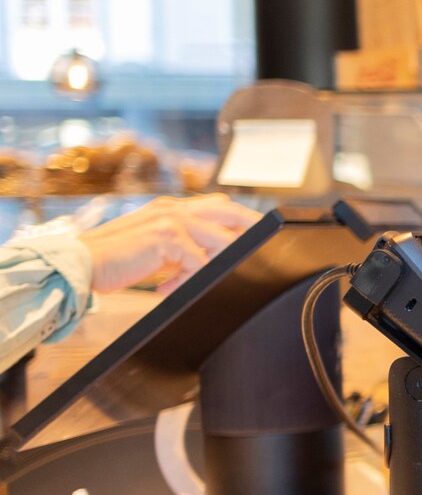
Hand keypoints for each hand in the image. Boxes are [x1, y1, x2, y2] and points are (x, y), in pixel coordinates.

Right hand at [79, 193, 261, 292]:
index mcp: (170, 207)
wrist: (79, 264)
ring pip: (218, 241)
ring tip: (213, 280)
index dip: (241, 218)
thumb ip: (181, 248)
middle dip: (250, 228)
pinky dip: (191, 279)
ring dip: (220, 263)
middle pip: (228, 212)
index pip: (217, 205)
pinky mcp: (166, 238)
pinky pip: (198, 262)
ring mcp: (171, 220)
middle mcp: (173, 208)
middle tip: (268, 246)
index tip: (260, 231)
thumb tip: (208, 262)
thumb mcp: (155, 249)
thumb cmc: (115, 260)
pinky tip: (166, 289)